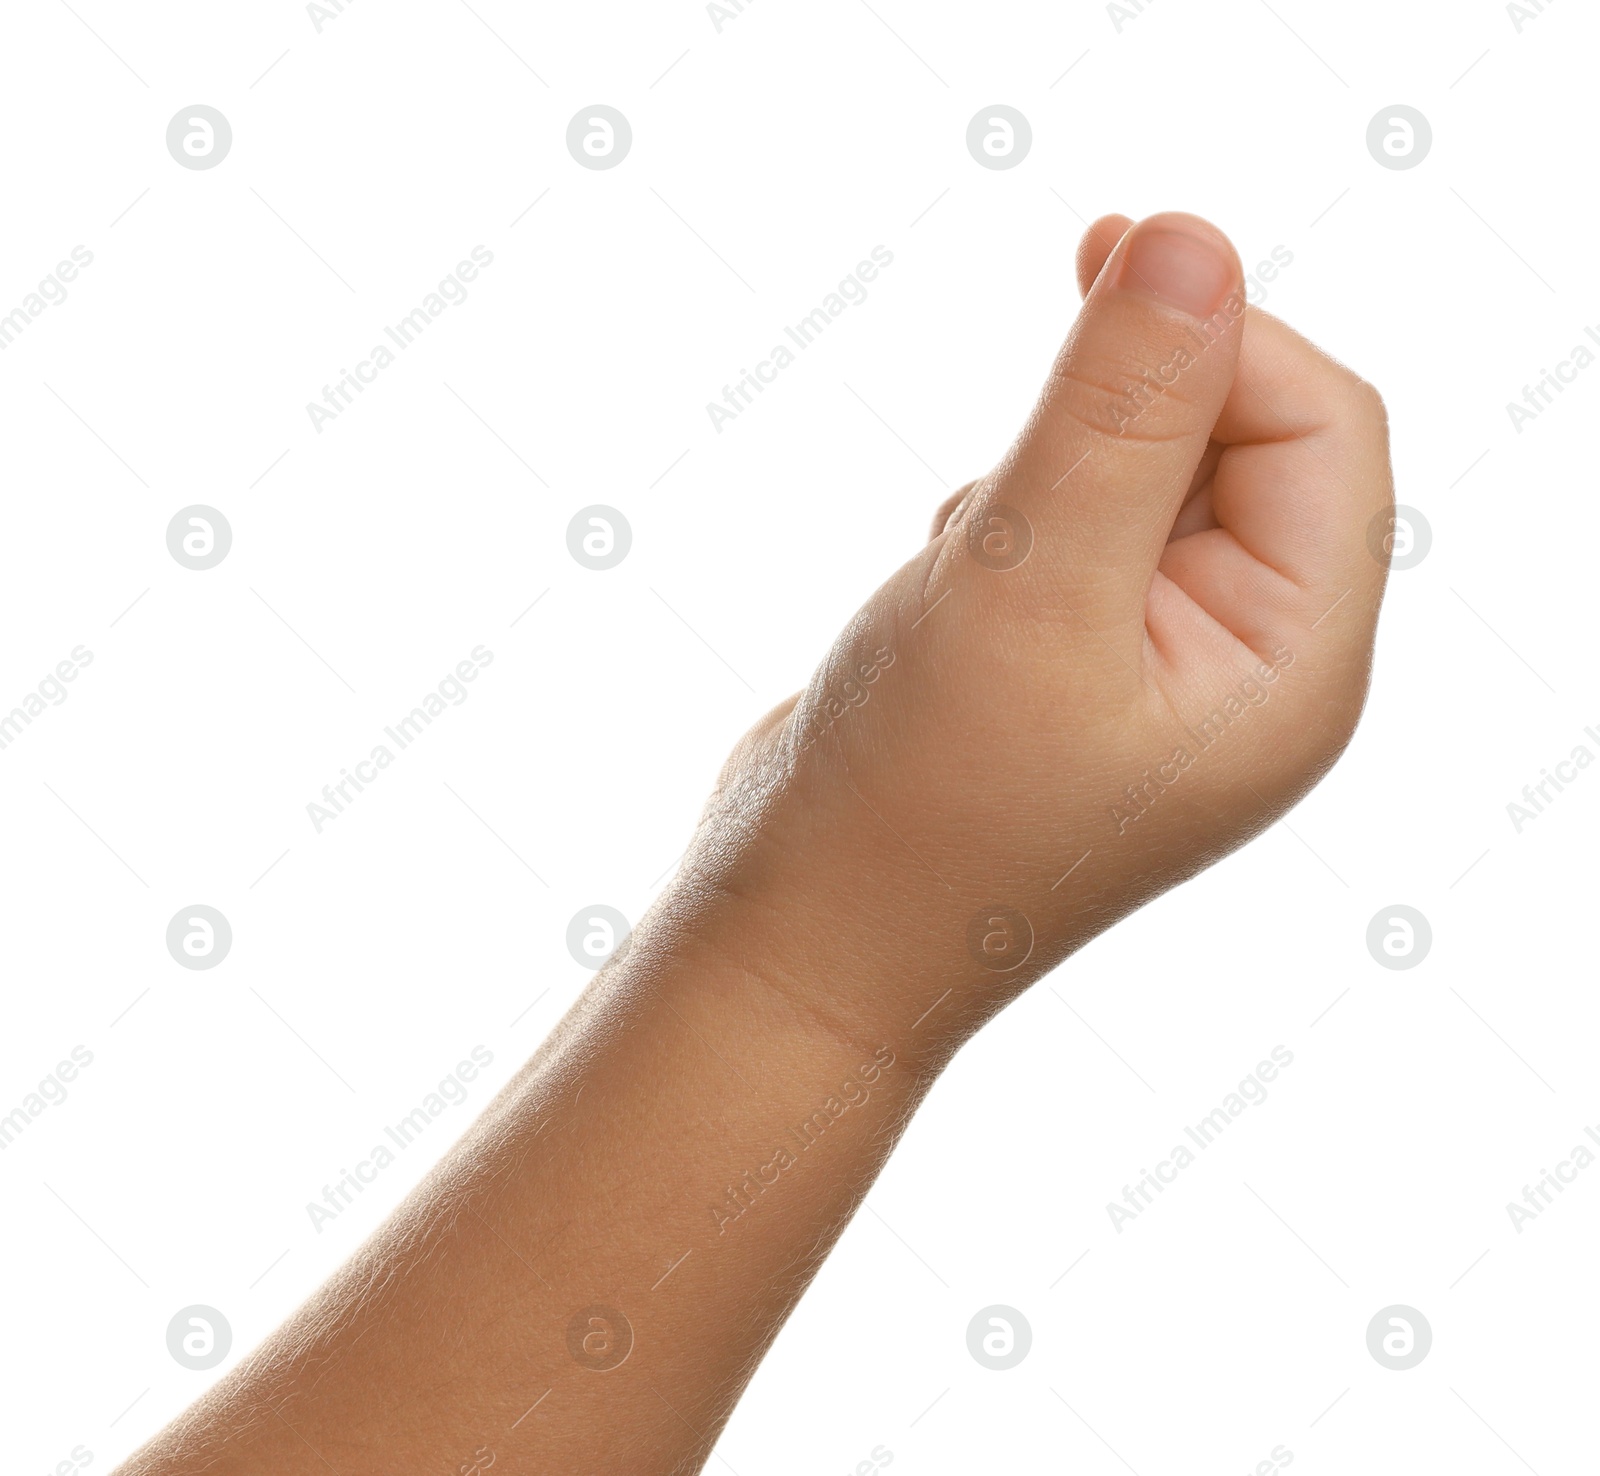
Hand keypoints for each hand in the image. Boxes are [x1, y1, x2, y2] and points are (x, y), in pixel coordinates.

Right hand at [684, 211, 1393, 1046]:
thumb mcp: (1023, 583)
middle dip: (1122, 408)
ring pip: (1143, 477)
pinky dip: (1008, 523)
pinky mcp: (1073, 669)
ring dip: (1049, 471)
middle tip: (1016, 437)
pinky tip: (946, 602)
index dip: (1222, 329)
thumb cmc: (912, 802)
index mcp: (1291, 669)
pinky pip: (1075, 530)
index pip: (1321, 426)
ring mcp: (1157, 674)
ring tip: (965, 572)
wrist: (802, 944)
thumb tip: (1191, 236)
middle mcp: (1248, 671)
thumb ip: (1117, 407)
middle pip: (1241, 442)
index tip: (1098, 261)